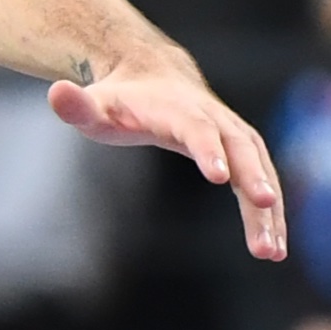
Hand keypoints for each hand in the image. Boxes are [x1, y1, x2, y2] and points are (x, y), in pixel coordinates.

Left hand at [49, 54, 289, 262]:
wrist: (153, 76)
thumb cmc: (120, 100)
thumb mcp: (93, 105)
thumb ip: (76, 105)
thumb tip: (55, 93)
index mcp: (179, 110)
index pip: (196, 129)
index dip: (207, 149)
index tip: (219, 177)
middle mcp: (215, 120)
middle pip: (241, 149)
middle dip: (254, 178)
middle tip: (264, 207)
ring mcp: (233, 135)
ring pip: (259, 169)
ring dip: (269, 209)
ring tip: (272, 253)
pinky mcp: (242, 154)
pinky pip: (261, 183)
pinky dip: (270, 214)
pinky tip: (274, 251)